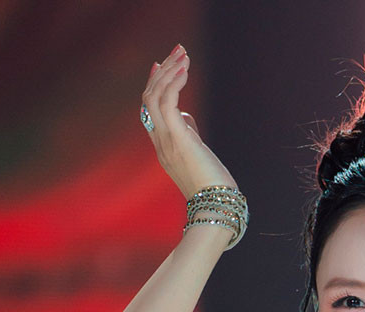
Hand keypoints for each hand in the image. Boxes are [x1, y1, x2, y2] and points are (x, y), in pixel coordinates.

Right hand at [141, 45, 238, 199]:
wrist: (216, 207)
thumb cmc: (213, 186)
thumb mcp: (197, 156)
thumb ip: (189, 135)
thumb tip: (187, 117)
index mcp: (163, 147)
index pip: (149, 109)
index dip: (154, 84)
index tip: (161, 64)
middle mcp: (160, 142)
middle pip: (149, 98)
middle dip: (163, 71)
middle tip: (178, 50)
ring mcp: (166, 141)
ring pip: (155, 97)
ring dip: (169, 71)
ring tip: (183, 54)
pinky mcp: (178, 139)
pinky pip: (168, 103)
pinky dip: (175, 83)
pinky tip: (185, 70)